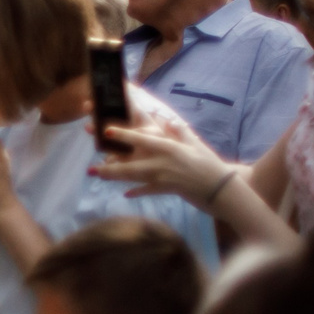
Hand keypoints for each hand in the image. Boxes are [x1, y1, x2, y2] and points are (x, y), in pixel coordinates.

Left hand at [93, 115, 235, 204]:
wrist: (222, 187)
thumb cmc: (209, 162)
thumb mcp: (195, 144)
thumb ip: (179, 132)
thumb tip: (167, 120)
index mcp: (170, 148)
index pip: (142, 140)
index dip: (124, 136)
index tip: (106, 132)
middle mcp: (164, 163)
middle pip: (132, 164)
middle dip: (110, 167)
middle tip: (91, 168)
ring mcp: (165, 178)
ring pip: (135, 178)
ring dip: (116, 178)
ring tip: (98, 175)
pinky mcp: (168, 190)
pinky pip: (149, 191)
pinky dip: (137, 191)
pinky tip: (125, 193)